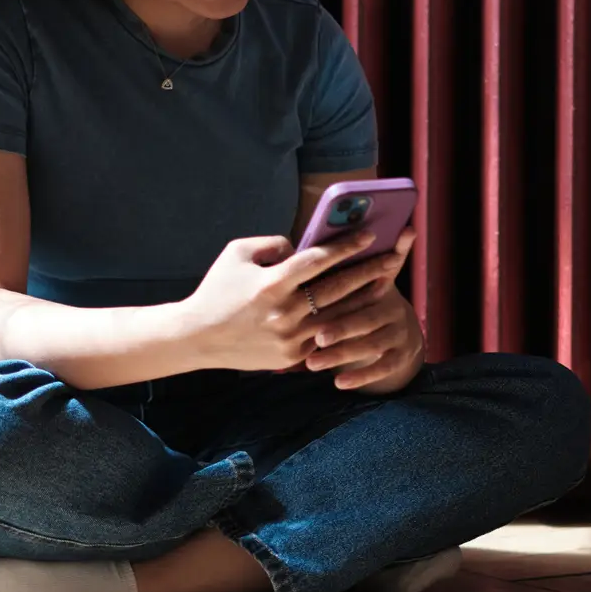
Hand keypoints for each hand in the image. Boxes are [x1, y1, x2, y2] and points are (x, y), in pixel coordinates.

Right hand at [178, 230, 387, 372]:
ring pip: (338, 316)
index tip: (370, 235)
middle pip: (338, 288)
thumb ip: (274, 245)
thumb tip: (303, 249)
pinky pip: (325, 338)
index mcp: (272, 283)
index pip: (318, 260)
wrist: (197, 337)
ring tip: (386, 284)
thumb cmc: (217, 289)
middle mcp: (285, 312)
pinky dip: (344, 326)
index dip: (347, 246)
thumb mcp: (237, 253)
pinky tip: (362, 314)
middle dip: (369, 270)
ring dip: (364, 299)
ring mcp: (290, 338)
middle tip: (393, 258)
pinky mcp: (292, 357)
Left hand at [303, 228, 423, 393]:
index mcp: (382, 284)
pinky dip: (361, 376)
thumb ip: (355, 256)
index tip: (325, 292)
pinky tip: (339, 383)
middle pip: (367, 318)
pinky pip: (383, 368)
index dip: (355, 282)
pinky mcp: (401, 357)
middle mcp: (394, 308)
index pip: (369, 281)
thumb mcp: (365, 276)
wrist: (400, 333)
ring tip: (313, 363)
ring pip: (371, 345)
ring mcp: (400, 333)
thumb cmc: (366, 301)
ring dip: (341, 355)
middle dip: (341, 327)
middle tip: (316, 336)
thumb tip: (362, 227)